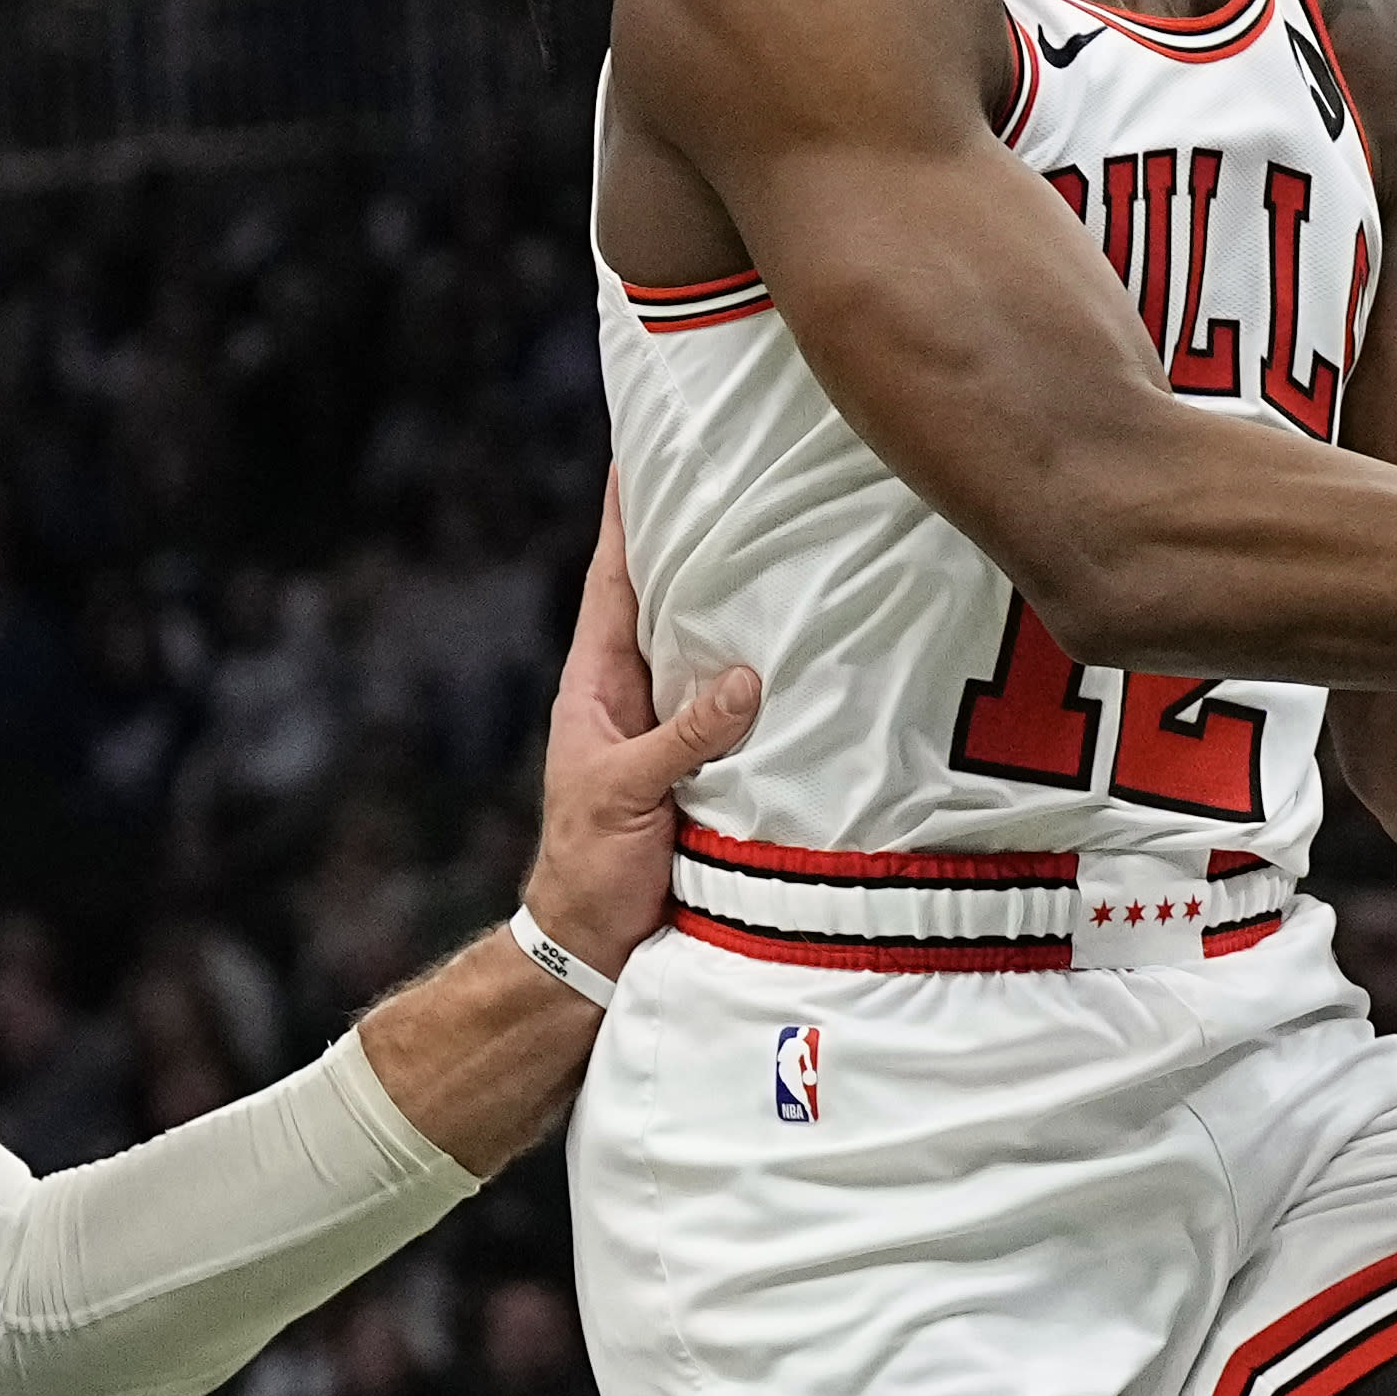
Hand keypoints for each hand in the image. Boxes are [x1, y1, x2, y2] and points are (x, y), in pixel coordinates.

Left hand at [523, 479, 761, 978]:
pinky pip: (741, 701)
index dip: (627, 515)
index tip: (641, 447)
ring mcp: (674, 726)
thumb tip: (748, 678)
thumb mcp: (627, 794)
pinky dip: (768, 668)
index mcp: (599, 684)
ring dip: (738, 598)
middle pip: (667, 597)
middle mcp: (636, 692)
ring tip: (784, 535)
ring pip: (708, 644)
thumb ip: (684, 737)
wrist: (599, 948)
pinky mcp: (709, 764)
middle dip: (694, 535)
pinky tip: (807, 642)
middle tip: (736, 470)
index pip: (613, 579)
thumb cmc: (590, 868)